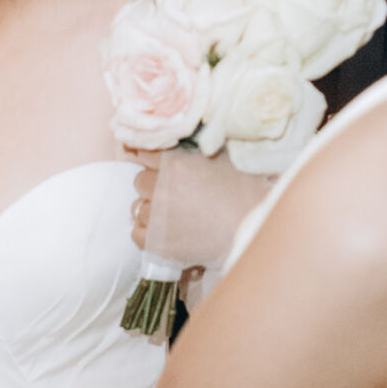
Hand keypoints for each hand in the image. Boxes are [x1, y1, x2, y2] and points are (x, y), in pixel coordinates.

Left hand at [127, 146, 261, 275]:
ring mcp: (155, 215)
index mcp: (175, 163)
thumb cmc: (245, 192)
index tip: (149, 162)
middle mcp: (159, 187)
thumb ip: (196, 152)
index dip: (149, 159)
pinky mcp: (155, 241)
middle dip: (152, 185)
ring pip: (138, 207)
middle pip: (140, 181)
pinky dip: (146, 232)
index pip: (146, 154)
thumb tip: (185, 146)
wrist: (250, 228)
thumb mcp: (223, 158)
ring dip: (150, 209)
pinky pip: (136, 233)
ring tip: (171, 215)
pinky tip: (162, 231)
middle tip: (172, 192)